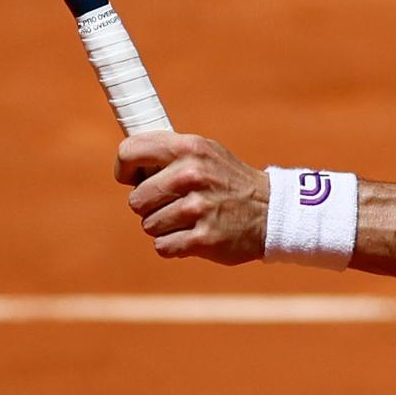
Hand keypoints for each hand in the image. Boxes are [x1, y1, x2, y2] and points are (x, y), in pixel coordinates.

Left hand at [116, 133, 270, 263]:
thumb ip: (168, 152)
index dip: (125, 169)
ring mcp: (197, 208)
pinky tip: (194, 234)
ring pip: (148, 225)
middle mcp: (191, 175)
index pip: (129, 152)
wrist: (271, 212)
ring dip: (164, 226)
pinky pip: (162, 246)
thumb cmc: (229, 181)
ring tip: (191, 218)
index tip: (132, 178)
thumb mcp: (204, 152)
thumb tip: (127, 161)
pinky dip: (174, 245)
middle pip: (136, 199)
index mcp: (189, 148)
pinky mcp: (202, 238)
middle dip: (150, 205)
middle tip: (175, 202)